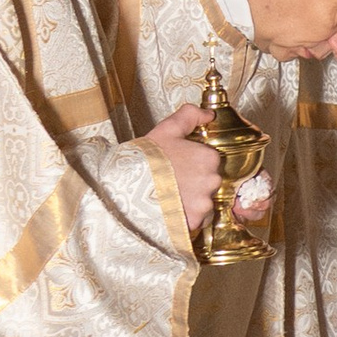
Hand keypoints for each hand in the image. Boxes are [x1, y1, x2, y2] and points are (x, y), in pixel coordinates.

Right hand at [146, 105, 220, 233]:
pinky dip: (186, 218)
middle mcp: (212, 181)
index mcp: (209, 158)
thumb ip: (190, 116)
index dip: (193, 164)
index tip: (178, 166)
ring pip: (204, 203)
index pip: (210, 162)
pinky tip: (170, 211)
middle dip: (195, 183)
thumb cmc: (145, 157)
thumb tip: (208, 115)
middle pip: (209, 183)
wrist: (124, 186)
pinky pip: (197, 221)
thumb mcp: (166, 129)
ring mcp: (204, 203)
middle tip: (172, 182)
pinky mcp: (194, 221)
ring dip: (192, 202)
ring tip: (169, 198)